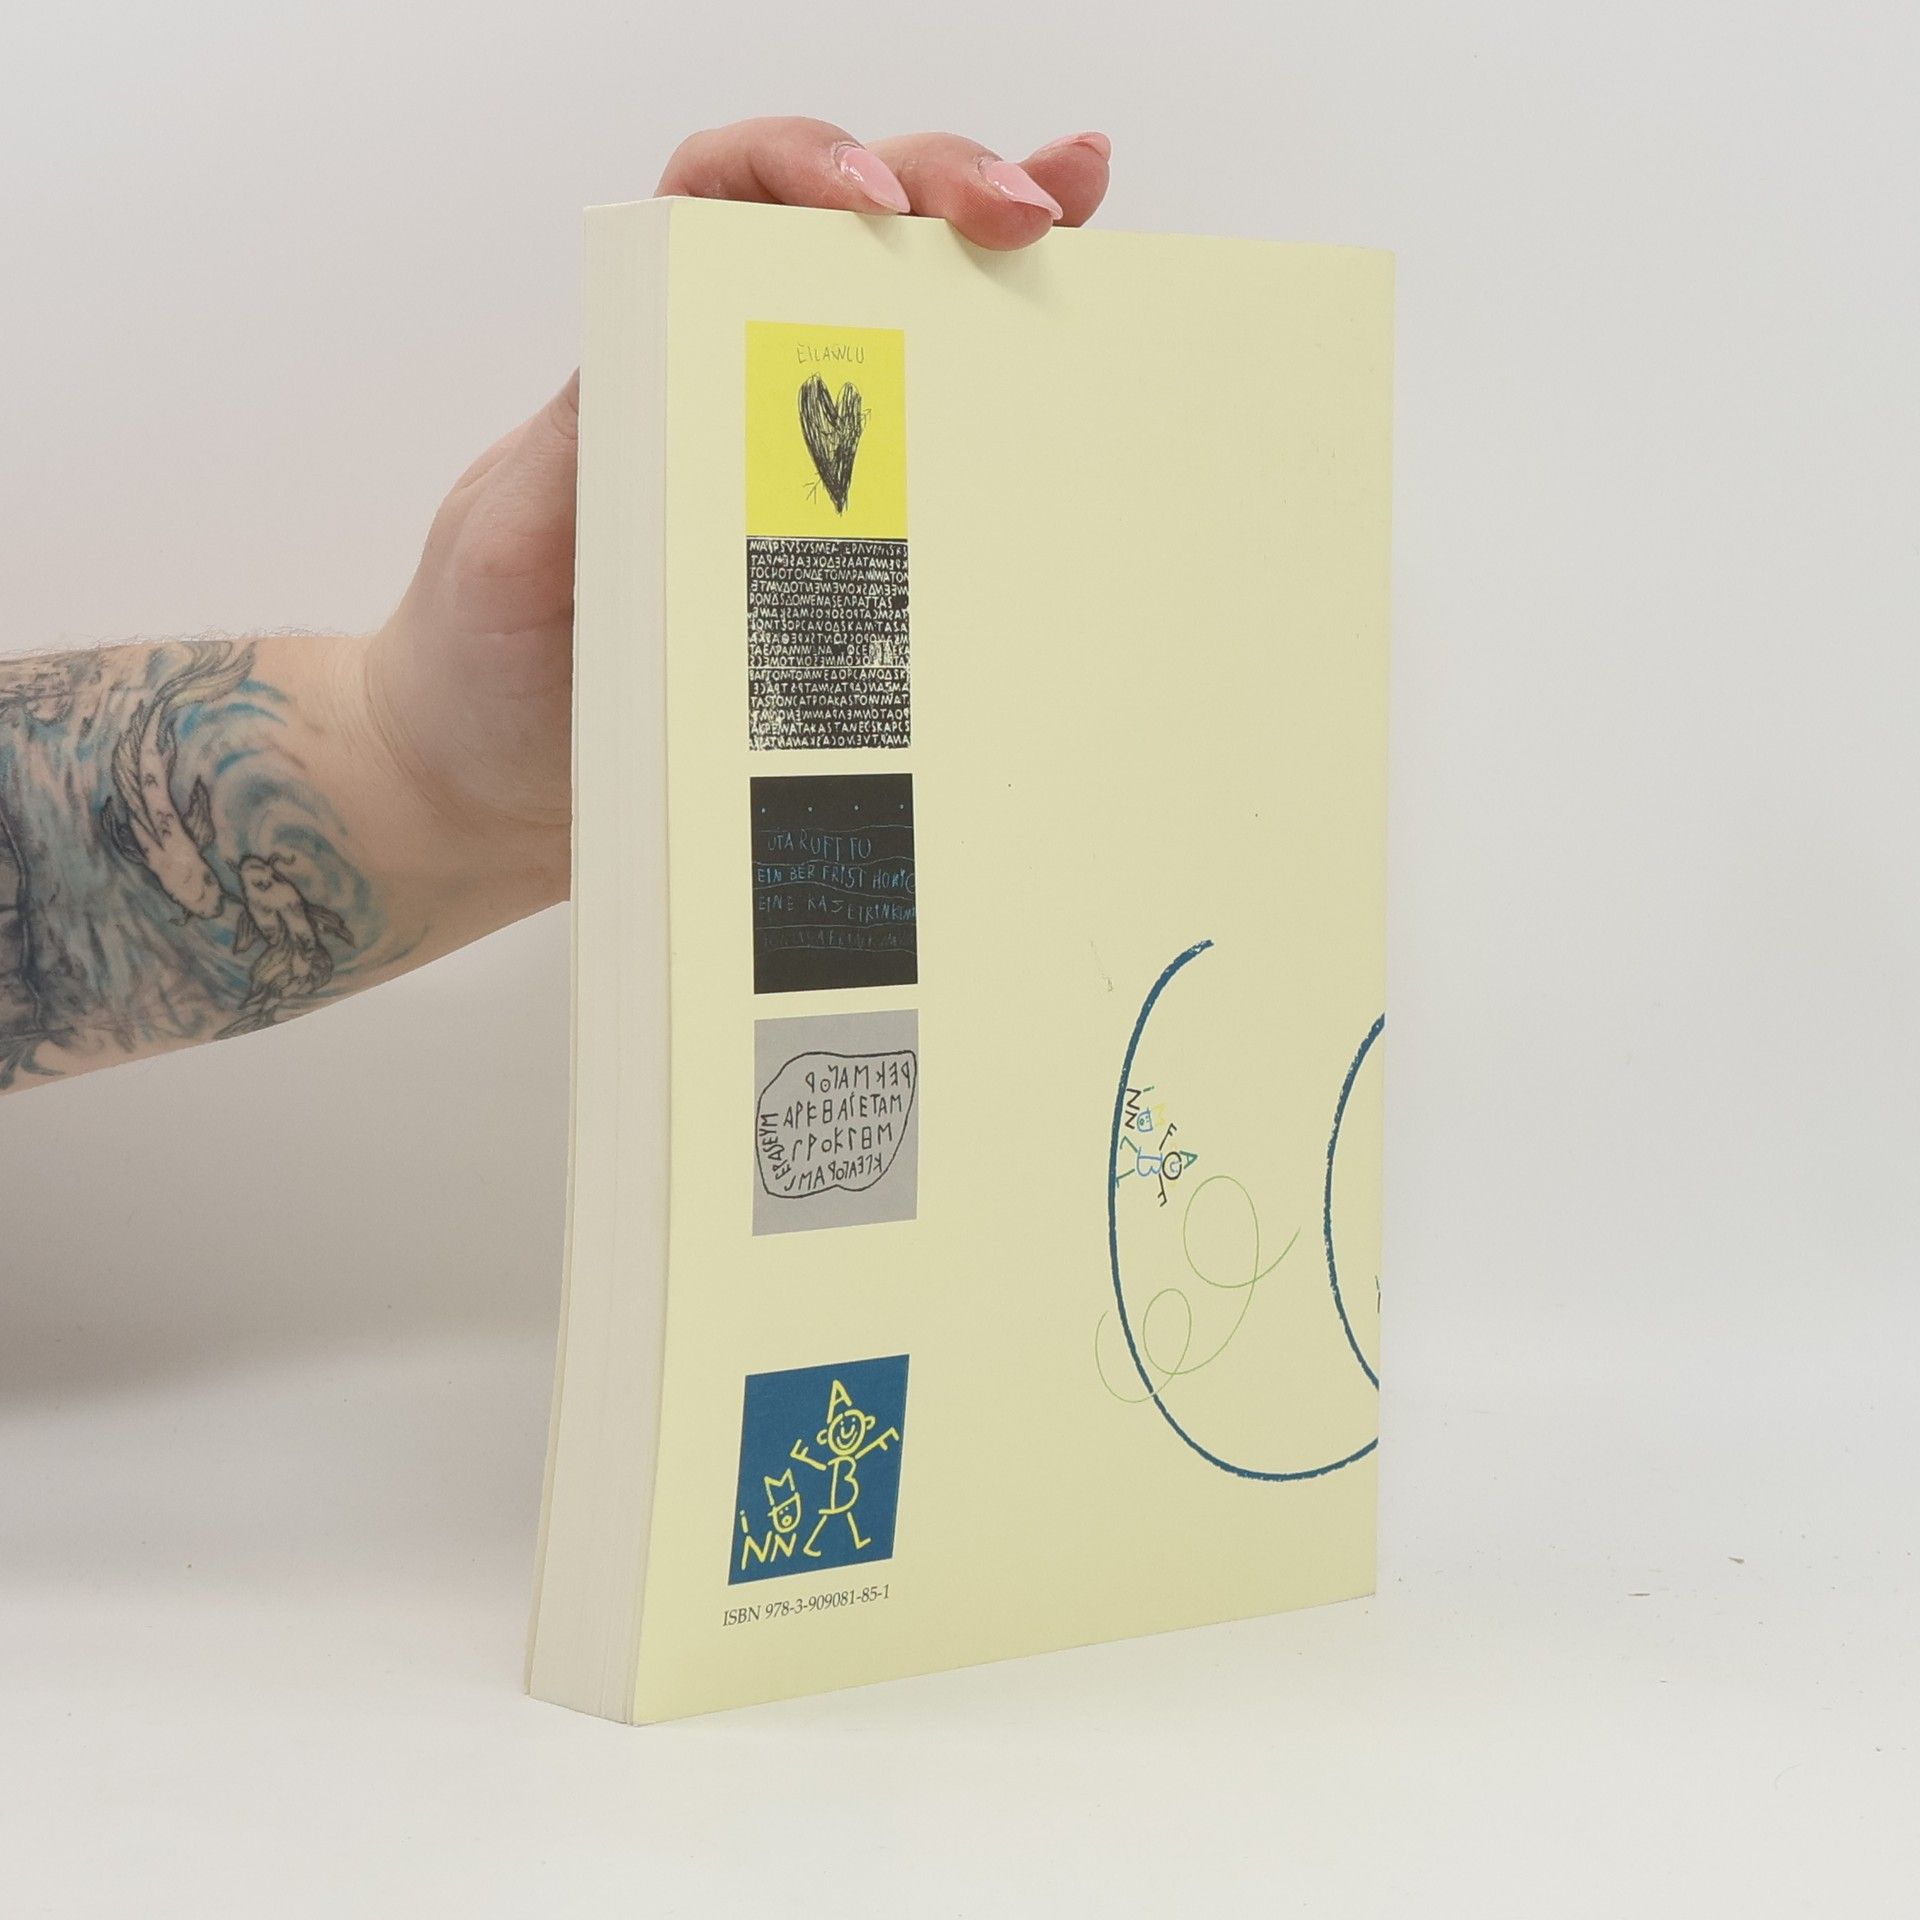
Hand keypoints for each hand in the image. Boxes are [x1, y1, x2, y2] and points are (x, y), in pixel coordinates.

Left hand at [367, 116, 1112, 905]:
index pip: (720, 203)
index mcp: (643, 359)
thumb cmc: (481, 657)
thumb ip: (572, 455)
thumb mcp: (506, 542)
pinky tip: (1071, 384)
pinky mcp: (838, 564)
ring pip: (907, 335)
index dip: (798, 167)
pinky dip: (1000, 420)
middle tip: (1031, 211)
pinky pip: (924, 476)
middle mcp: (730, 394)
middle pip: (844, 242)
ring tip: (1079, 220)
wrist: (494, 782)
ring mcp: (795, 477)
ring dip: (1000, 267)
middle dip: (945, 189)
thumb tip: (653, 371)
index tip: (868, 198)